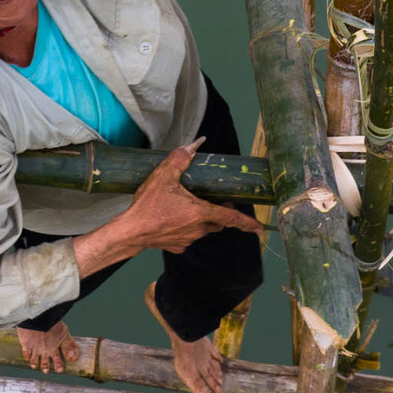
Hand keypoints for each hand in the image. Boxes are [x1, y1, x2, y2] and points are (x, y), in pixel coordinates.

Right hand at [73, 139, 263, 274]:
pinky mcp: (177, 246)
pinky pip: (187, 237)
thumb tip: (193, 146)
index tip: (260, 228)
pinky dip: (185, 228)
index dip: (247, 222)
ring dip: (201, 220)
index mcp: (201, 213)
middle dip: (219, 214)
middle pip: (217, 222)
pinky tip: (172, 220)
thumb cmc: (149, 205)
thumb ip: (179, 160)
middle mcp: (199, 229)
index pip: (231, 218)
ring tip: (188, 207)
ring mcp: (188, 239)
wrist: (132, 231)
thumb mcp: (163, 176)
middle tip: (215, 202)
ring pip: (203, 230)